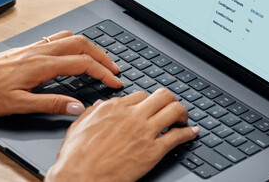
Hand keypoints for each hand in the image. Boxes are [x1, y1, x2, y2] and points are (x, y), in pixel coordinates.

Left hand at [0, 30, 121, 117]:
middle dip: (102, 55)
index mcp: (40, 65)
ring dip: (87, 46)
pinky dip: (71, 43)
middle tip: (114, 69)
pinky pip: (54, 38)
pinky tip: (70, 52)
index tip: (114, 81)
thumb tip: (76, 106)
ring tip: (98, 59)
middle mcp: (37, 51)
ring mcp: (30, 47)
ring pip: (68, 37)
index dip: (103, 72)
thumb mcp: (19, 105)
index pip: (82, 63)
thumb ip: (50, 104)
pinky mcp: (24, 49)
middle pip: (80, 44)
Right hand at [47, 89, 198, 181]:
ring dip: (182, 112)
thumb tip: (98, 106)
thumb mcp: (79, 126)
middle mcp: (132, 115)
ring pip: (173, 110)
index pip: (141, 95)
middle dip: (170, 100)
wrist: (81, 177)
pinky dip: (189, 133)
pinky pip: (177, 136)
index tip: (152, 106)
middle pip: (161, 96)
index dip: (149, 101)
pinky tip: (192, 132)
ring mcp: (144, 132)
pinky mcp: (153, 151)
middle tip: (172, 107)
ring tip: (183, 118)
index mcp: (113, 108)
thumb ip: (91, 112)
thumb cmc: (76, 157)